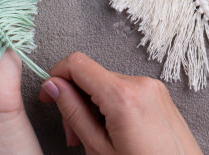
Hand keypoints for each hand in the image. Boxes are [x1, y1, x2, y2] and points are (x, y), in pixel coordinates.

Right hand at [39, 52, 201, 154]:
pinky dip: (112, 105)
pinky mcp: (160, 93)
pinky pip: (126, 89)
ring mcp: (153, 86)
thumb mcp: (99, 149)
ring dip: (94, 104)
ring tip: (96, 138)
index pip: (77, 63)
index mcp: (123, 95)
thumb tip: (53, 86)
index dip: (56, 76)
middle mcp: (140, 82)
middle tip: (74, 134)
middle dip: (76, 100)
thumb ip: (73, 113)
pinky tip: (114, 131)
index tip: (48, 95)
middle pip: (91, 75)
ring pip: (107, 83)